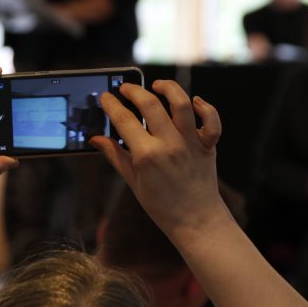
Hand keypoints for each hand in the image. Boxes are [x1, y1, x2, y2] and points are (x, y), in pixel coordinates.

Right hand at [91, 80, 225, 240]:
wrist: (195, 220)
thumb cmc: (162, 205)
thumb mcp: (133, 182)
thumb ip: (115, 156)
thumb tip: (96, 139)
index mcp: (146, 155)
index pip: (123, 120)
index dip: (111, 104)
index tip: (105, 97)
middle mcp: (169, 145)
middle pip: (150, 104)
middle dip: (133, 90)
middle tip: (125, 88)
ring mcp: (190, 143)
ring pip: (181, 103)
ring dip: (168, 88)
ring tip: (156, 86)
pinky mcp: (207, 145)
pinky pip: (211, 120)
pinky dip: (205, 107)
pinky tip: (194, 101)